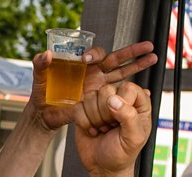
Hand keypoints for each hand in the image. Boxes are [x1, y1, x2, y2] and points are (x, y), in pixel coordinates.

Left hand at [30, 42, 157, 131]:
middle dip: (132, 52)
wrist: (43, 116)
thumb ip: (40, 65)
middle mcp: (94, 74)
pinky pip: (117, 95)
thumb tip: (46, 55)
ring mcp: (99, 87)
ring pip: (122, 73)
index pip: (96, 54)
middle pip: (117, 59)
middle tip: (147, 46)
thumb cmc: (41, 95)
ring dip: (138, 65)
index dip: (95, 54)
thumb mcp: (38, 79)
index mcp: (83, 66)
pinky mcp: (100, 101)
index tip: (86, 60)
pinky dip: (130, 91)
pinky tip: (144, 87)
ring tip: (153, 57)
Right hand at [73, 81, 151, 176]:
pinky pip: (78, 107)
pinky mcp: (84, 111)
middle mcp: (119, 99)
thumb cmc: (122, 154)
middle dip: (106, 113)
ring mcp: (100, 104)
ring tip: (103, 129)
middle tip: (111, 127)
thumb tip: (113, 99)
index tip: (121, 121)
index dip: (122, 103)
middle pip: (106, 90)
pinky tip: (92, 130)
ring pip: (90, 97)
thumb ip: (129, 116)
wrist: (103, 169)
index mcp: (138, 103)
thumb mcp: (133, 138)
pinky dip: (83, 122)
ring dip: (94, 118)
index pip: (127, 88)